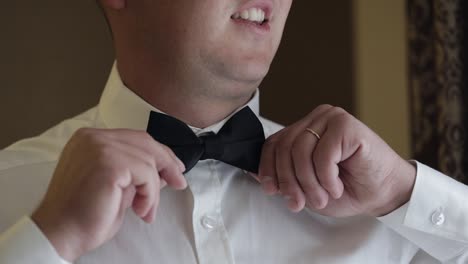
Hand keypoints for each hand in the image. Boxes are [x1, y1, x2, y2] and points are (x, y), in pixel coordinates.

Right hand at [31, 128, 186, 261]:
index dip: (159, 153)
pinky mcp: (109, 163)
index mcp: (89, 139)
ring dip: (153, 190)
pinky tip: (140, 210)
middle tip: (178, 182)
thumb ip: (136, 173)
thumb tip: (164, 170)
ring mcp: (99, 147)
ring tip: (145, 210)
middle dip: (167, 163)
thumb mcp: (117, 186)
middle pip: (145, 142)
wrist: (60, 233)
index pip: (135, 138)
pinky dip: (150, 195)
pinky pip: (146, 174)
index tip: (174, 168)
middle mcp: (92, 137)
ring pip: (148, 161)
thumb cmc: (83, 215)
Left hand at [257, 105, 415, 216]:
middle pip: (285, 147)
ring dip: (309, 183)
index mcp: (305, 128)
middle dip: (289, 181)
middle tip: (298, 203)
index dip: (268, 168)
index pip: (274, 143)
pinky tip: (337, 186)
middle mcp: (316, 119)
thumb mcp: (307, 186)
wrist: (385, 193)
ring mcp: (332, 118)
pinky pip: (323, 154)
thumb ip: (284, 177)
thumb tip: (256, 174)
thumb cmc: (348, 188)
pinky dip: (327, 178)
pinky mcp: (347, 124)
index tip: (271, 190)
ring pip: (301, 152)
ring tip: (321, 198)